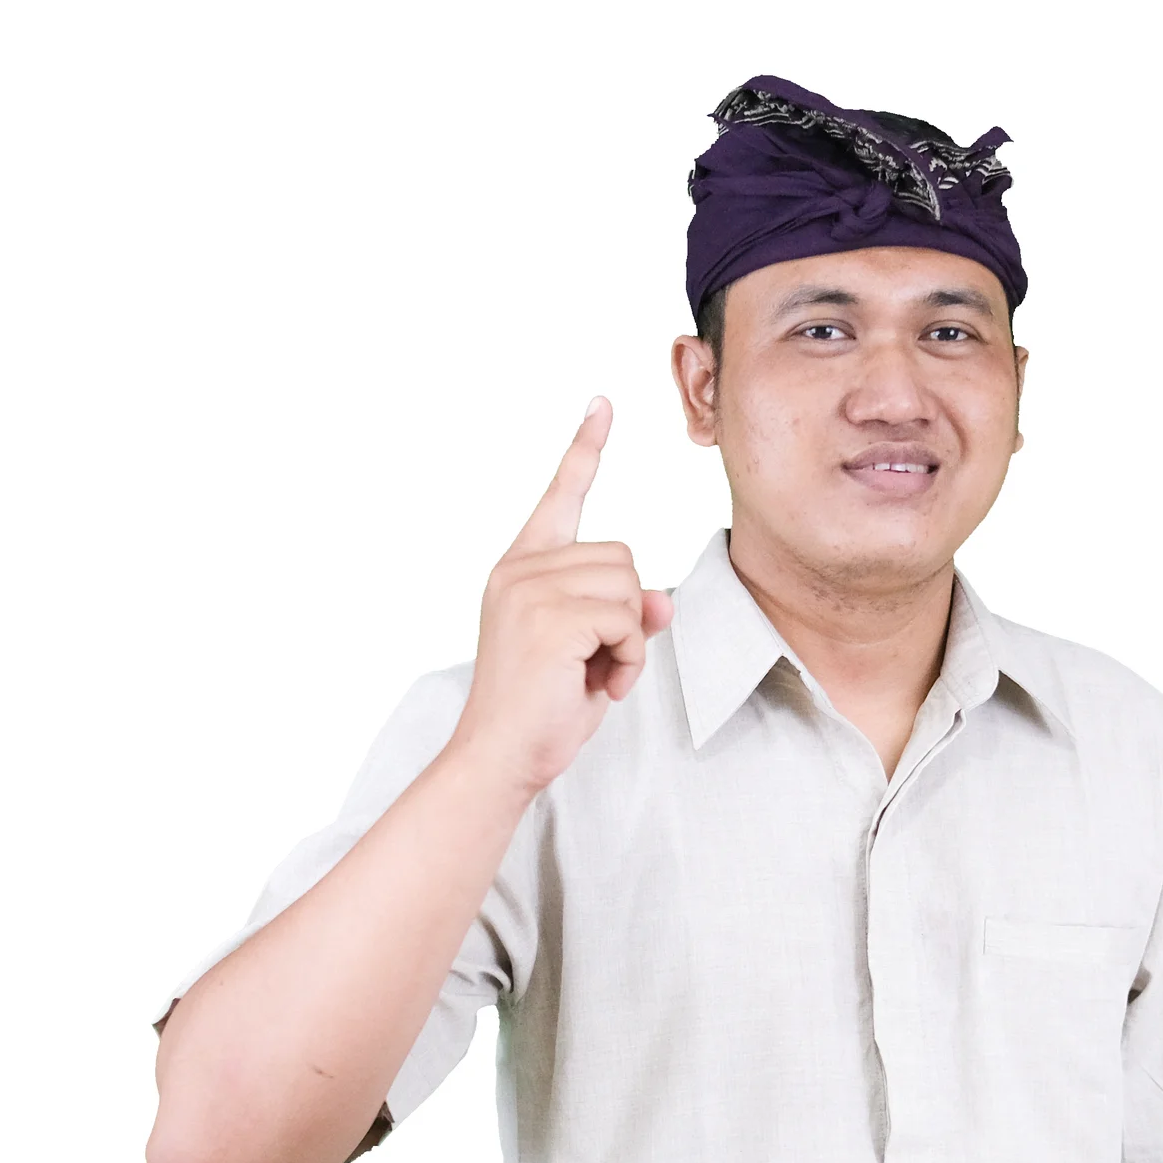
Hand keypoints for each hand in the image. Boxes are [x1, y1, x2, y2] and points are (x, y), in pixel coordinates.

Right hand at [450, 396, 673, 799]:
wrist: (500, 757)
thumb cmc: (541, 713)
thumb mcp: (592, 655)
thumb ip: (622, 616)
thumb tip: (662, 598)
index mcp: (521, 569)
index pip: (560, 497)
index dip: (584, 451)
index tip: (603, 405)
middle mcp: (520, 569)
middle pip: (621, 555)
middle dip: (627, 615)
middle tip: (599, 663)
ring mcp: (530, 589)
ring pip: (628, 585)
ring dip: (629, 640)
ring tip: (596, 675)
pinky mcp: (550, 616)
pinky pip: (625, 618)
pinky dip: (627, 658)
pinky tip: (600, 685)